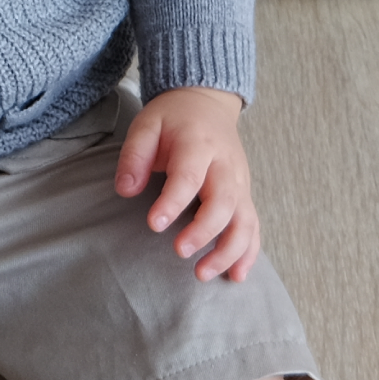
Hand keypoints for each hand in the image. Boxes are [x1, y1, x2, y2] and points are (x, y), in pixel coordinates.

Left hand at [114, 87, 259, 282]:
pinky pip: (253, 226)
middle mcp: (225, 165)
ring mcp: (240, 182)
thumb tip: (126, 189)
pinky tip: (236, 276)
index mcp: (198, 145)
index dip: (173, 202)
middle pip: (224, 202)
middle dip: (205, 231)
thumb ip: (134, 155)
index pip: (189, 176)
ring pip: (244, 219)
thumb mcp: (146, 124)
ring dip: (229, 250)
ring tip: (202, 274)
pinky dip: (248, 252)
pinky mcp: (244, 195)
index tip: (154, 224)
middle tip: (180, 252)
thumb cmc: (172, 119)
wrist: (207, 103)